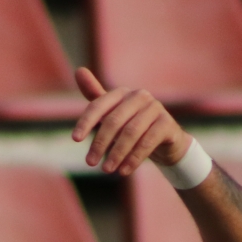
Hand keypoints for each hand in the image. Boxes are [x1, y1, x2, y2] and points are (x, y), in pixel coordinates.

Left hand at [72, 68, 192, 177]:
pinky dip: (134, 158)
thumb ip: (95, 99)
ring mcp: (155, 108)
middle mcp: (139, 96)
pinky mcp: (167, 123)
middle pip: (113, 121)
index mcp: (122, 93)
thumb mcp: (112, 115)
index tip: (75, 139)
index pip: (98, 105)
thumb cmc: (132, 126)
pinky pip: (147, 142)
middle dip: (100, 143)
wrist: (165, 141)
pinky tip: (124, 171)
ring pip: (130, 132)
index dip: (85, 122)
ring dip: (116, 153)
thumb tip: (79, 70)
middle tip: (90, 163)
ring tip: (106, 170)